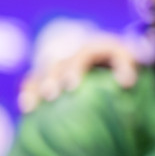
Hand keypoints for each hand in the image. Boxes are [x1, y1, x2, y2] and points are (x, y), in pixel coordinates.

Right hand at [18, 35, 141, 112]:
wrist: (107, 54)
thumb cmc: (120, 62)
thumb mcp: (128, 59)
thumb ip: (128, 67)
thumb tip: (126, 82)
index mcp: (92, 47)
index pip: (81, 54)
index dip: (74, 68)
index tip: (71, 86)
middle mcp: (70, 52)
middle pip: (57, 63)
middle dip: (52, 78)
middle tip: (51, 95)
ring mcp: (57, 63)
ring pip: (41, 72)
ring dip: (35, 87)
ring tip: (31, 106)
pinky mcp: (47, 74)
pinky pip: (33, 81)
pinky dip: (28, 92)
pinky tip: (26, 108)